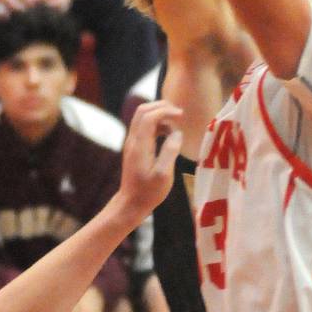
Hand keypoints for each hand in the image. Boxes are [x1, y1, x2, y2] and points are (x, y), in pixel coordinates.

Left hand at [115, 100, 183, 223]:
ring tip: (175, 124)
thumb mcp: (164, 175)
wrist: (130, 204)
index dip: (165, 110)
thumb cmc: (149, 192)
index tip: (181, 115)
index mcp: (140, 145)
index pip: (149, 116)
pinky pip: (144, 126)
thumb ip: (170, 151)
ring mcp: (132, 143)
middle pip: (143, 111)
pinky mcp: (134, 147)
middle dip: (161, 106)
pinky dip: (157, 123)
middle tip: (179, 113)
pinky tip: (168, 133)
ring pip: (142, 117)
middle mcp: (133, 140)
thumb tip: (177, 133)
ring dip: (159, 114)